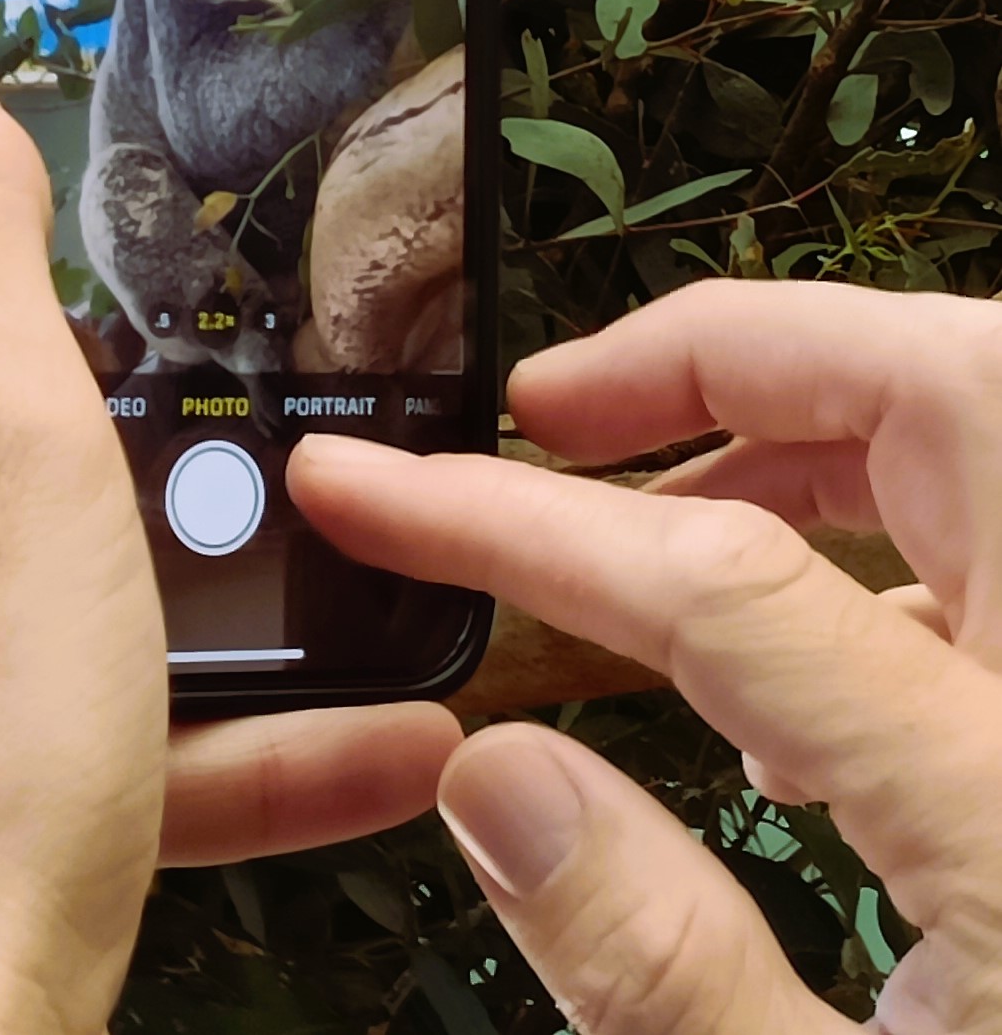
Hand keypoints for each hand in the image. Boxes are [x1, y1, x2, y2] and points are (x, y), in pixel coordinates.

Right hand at [291, 279, 1001, 1032]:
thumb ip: (658, 966)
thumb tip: (496, 777)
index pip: (720, 582)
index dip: (510, 521)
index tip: (378, 500)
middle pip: (955, 396)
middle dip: (738, 356)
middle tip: (560, 409)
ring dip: (831, 427)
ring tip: (662, 486)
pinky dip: (907, 539)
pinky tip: (804, 653)